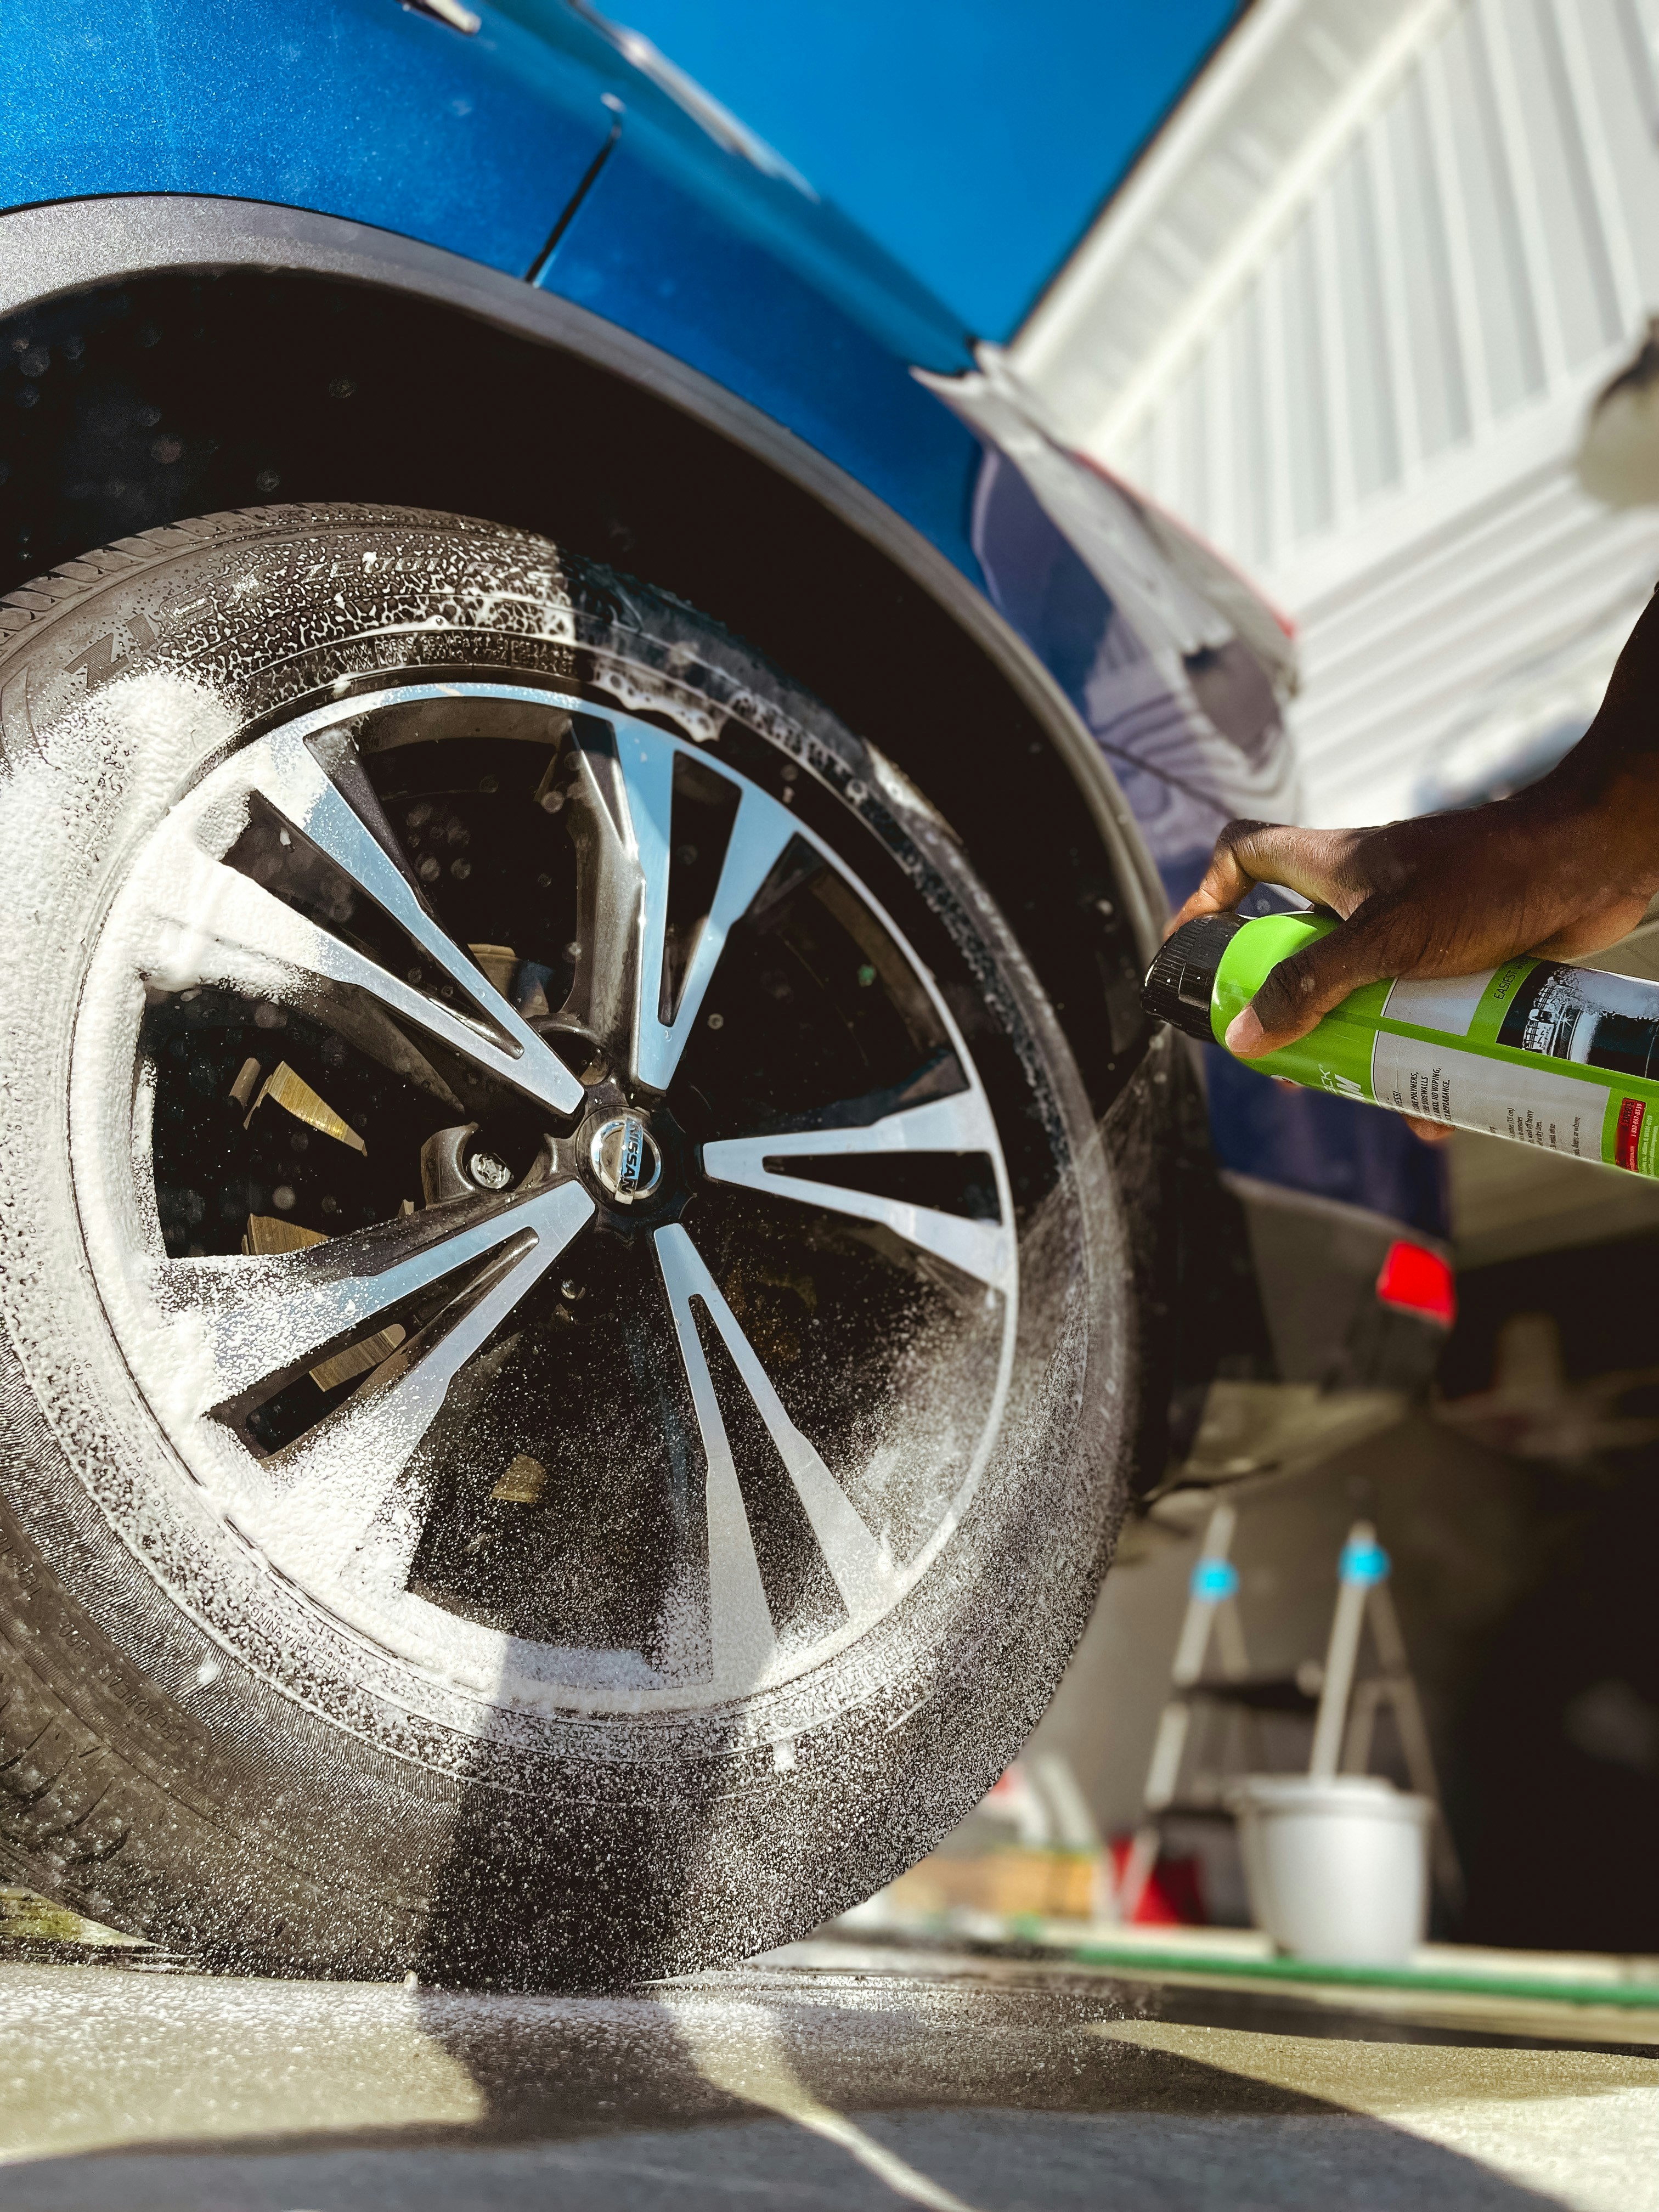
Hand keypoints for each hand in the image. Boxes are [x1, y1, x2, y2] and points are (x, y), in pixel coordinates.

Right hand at [1169, 784, 1658, 1141]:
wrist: (1596, 861)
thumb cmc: (1489, 877)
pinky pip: (1425, 1014)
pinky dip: (1426, 1060)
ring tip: (1361, 1094)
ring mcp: (1416, 925)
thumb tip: (1245, 1037)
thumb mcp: (1384, 938)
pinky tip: (1438, 1111)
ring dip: (1358, 1045)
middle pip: (1297, 947)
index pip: (1245, 854)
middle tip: (1282, 1058)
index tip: (1197, 949)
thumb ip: (1311, 985)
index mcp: (1334, 866)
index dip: (1208, 894)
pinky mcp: (1463, 955)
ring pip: (1363, 991)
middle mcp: (1368, 894)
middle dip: (1286, 1008)